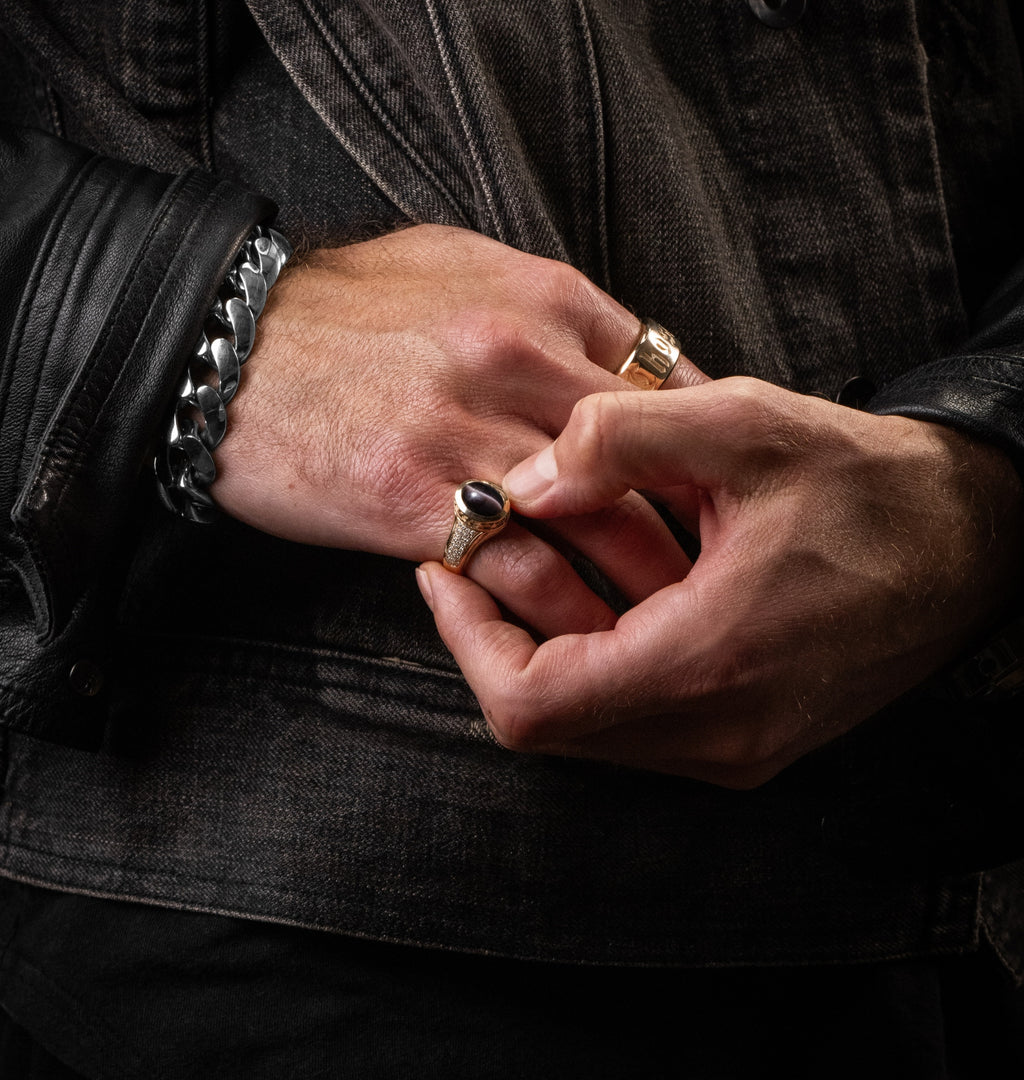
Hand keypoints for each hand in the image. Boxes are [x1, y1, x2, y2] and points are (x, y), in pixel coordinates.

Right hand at [212, 224, 703, 634]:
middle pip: (653, 465)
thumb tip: (614, 357)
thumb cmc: (340, 307)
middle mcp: (521, 365)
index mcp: (545, 301)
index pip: (668, 386)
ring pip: (603, 531)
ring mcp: (471, 437)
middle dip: (697, 530)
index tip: (718, 501)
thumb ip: (548, 307)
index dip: (705, 453)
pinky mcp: (419, 506)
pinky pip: (524, 578)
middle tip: (726, 579)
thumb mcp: (457, 266)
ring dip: (645, 589)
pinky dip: (565, 617)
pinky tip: (587, 642)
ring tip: (675, 628)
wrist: (222, 347)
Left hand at [416, 378, 1023, 787]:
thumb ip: (619, 437)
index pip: (531, 703)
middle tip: (475, 563)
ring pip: (584, 732)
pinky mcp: (747, 742)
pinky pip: (631, 726)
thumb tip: (521, 481)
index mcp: (710, 663)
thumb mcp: (745, 425)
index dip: (466, 640)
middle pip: (546, 726)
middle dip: (491, 644)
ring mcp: (735, 750)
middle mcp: (719, 734)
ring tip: (528, 572)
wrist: (969, 541)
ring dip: (537, 656)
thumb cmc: (866, 483)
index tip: (446, 570)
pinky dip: (588, 669)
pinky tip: (593, 599)